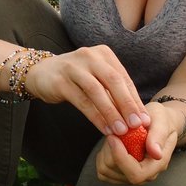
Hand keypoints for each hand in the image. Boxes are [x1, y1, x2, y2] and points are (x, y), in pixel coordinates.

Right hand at [24, 44, 150, 136]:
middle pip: (113, 81)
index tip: (144, 120)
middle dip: (127, 104)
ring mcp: (73, 67)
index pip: (123, 78)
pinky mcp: (61, 81)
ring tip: (121, 130)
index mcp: (103, 54)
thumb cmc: (75, 78)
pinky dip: (95, 116)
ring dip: (111, 112)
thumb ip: (113, 92)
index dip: (135, 100)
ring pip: (97, 91)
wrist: (41, 73)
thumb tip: (137, 116)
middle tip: (137, 125)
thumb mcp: (96, 78)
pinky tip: (104, 128)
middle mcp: (89, 56)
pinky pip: (82, 100)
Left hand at [95, 101, 179, 183]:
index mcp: (157, 165)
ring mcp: (132, 176)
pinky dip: (102, 156)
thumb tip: (156, 153)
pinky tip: (111, 145)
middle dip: (110, 149)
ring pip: (106, 170)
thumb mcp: (161, 121)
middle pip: (116, 171)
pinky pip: (102, 170)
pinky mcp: (120, 174)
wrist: (158, 123)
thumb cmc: (160, 120)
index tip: (113, 137)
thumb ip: (158, 136)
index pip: (136, 174)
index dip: (120, 157)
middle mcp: (145, 176)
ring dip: (105, 151)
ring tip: (115, 136)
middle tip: (115, 131)